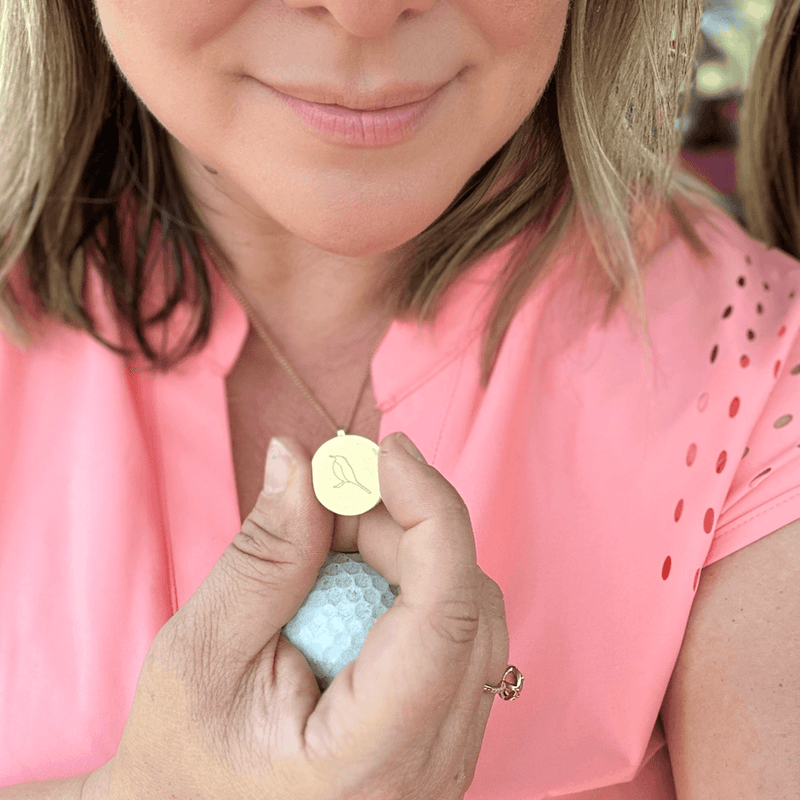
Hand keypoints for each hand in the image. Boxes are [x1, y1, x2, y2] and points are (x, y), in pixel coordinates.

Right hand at [103, 431, 509, 799]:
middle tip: (329, 494)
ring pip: (468, 616)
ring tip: (328, 541)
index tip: (385, 451)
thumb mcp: (201, 653)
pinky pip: (452, 639)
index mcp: (371, 759)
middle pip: (463, 603)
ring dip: (406, 553)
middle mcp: (431, 771)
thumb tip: (300, 459)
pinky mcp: (437, 739)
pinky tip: (348, 580)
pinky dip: (408, 587)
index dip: (429, 510)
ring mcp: (444, 761)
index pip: (445, 612)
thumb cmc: (177, 761)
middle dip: (403, 525)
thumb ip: (265, 554)